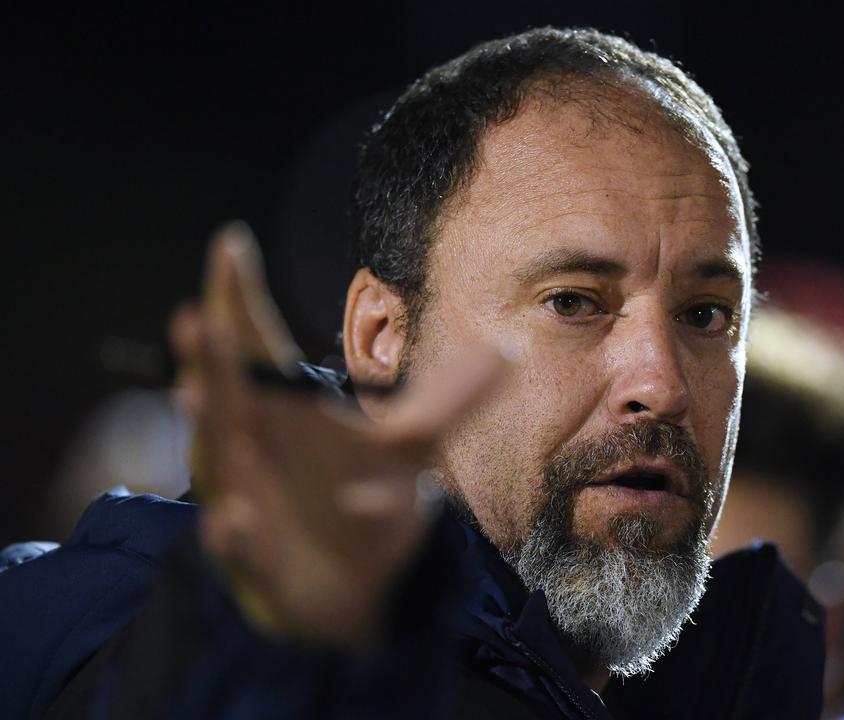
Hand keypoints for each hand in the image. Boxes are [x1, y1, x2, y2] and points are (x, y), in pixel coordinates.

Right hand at [170, 222, 502, 648]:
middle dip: (208, 356)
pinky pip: (239, 548)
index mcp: (283, 409)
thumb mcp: (414, 444)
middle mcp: (252, 446)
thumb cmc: (362, 495)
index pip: (256, 342)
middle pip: (223, 392)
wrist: (352, 586)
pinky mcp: (258, 560)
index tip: (232, 241)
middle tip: (195, 315)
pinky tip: (234, 520)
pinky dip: (235, 537)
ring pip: (217, 462)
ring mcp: (247, 500)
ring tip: (193, 390)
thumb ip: (455, 396)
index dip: (240, 296)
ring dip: (206, 428)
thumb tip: (511, 347)